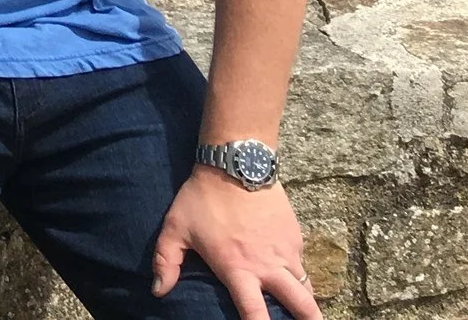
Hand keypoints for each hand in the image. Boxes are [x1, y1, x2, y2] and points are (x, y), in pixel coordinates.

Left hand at [153, 168, 318, 319]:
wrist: (235, 163)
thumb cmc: (202, 198)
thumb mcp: (175, 228)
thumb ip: (166, 262)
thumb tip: (158, 291)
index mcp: (238, 270)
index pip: (255, 315)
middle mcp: (268, 266)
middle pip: (301, 306)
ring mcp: (286, 250)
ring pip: (307, 286)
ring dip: (308, 302)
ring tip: (309, 315)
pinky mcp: (295, 235)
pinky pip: (302, 262)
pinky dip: (299, 273)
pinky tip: (293, 275)